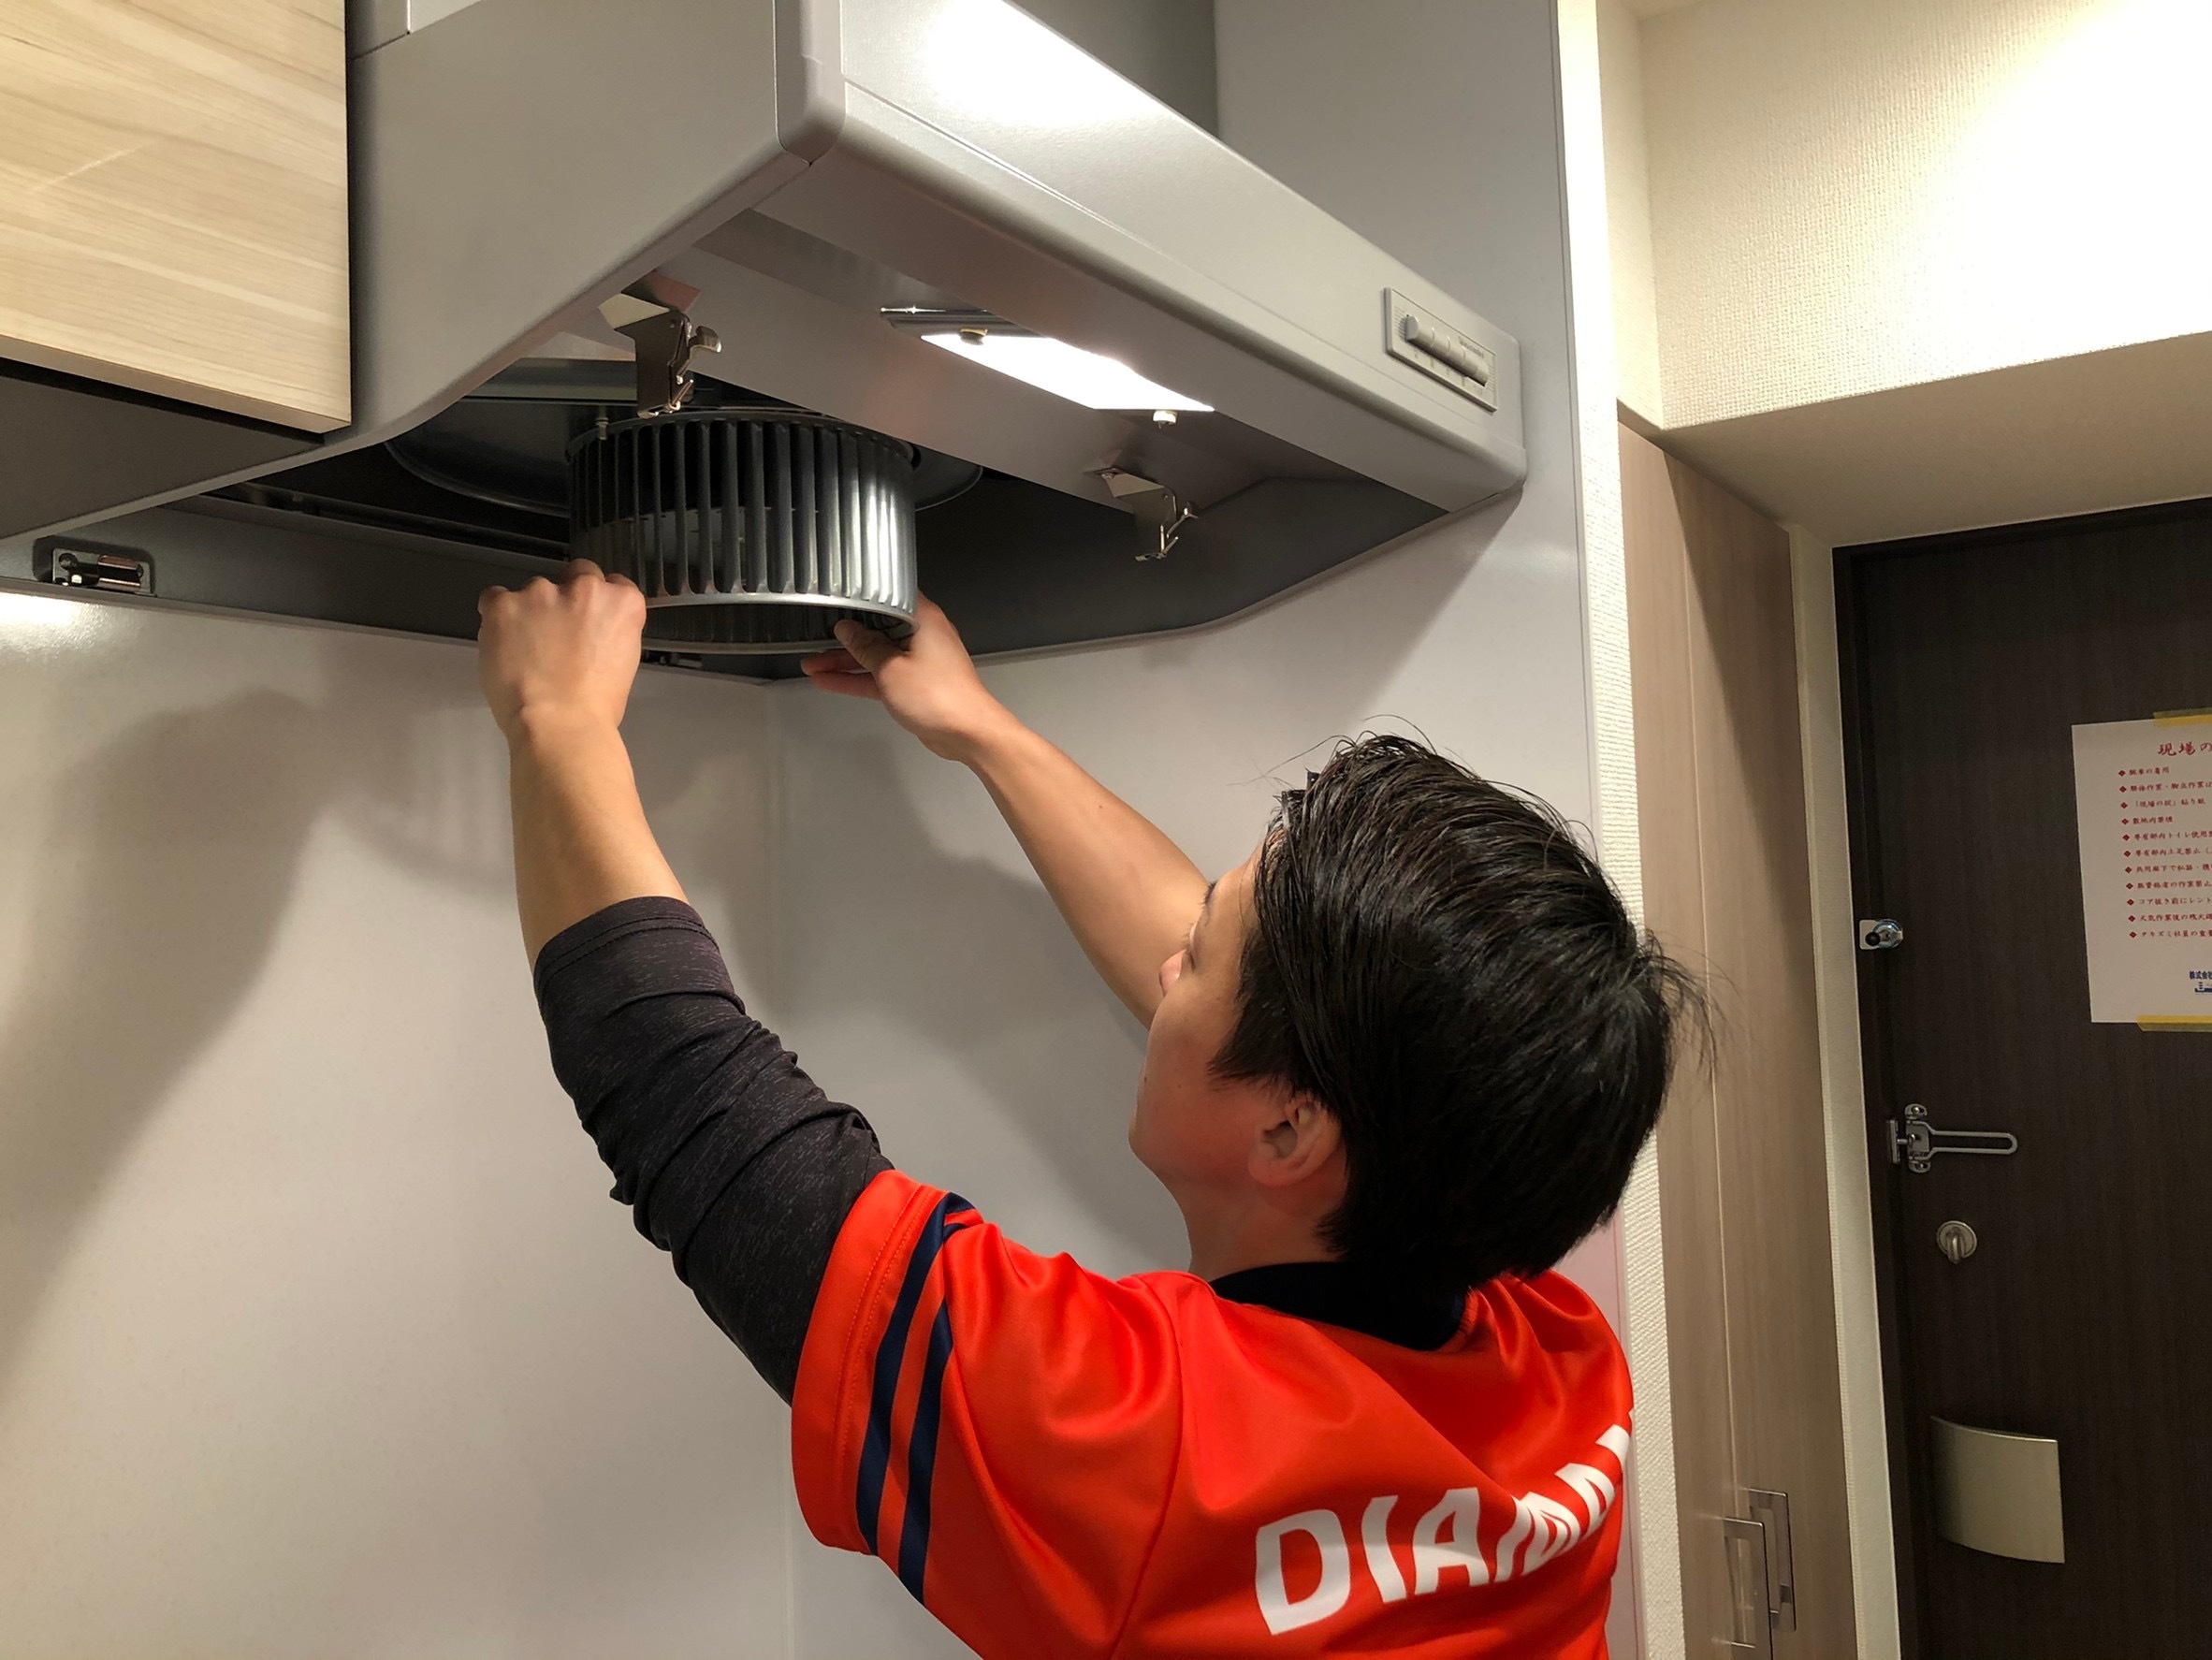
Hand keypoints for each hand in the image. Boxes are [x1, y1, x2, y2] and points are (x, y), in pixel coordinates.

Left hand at [477, 559, 647, 743]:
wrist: (560, 724)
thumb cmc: (593, 708)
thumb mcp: (622, 663)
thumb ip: (607, 634)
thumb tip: (587, 635)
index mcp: (622, 604)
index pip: (613, 584)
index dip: (598, 603)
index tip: (589, 619)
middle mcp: (585, 589)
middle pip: (576, 574)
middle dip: (567, 597)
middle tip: (557, 633)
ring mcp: (542, 593)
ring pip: (533, 589)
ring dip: (530, 611)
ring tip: (526, 651)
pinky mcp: (504, 604)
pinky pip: (494, 598)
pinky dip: (497, 616)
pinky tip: (504, 643)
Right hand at [799, 595, 1014, 760]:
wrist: (968, 732)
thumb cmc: (939, 695)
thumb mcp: (891, 668)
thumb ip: (866, 647)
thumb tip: (847, 630)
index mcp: (922, 618)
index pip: (886, 597)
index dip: (858, 600)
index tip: (833, 603)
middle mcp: (922, 634)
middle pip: (876, 628)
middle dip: (844, 637)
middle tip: (812, 639)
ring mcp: (919, 659)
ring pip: (875, 654)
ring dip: (845, 661)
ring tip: (811, 665)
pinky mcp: (915, 682)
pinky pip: (881, 675)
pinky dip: (859, 678)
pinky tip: (830, 681)